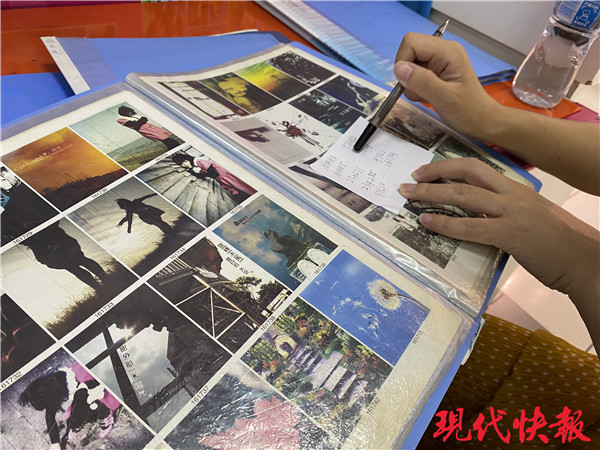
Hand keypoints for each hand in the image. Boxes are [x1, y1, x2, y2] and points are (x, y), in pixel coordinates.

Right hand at [394, 33, 499, 140]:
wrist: (481, 120)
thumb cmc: (469, 111)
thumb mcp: (445, 98)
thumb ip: (422, 82)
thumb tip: (399, 68)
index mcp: (447, 51)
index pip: (412, 42)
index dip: (403, 61)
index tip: (408, 83)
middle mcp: (442, 51)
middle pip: (409, 51)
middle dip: (407, 74)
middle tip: (420, 90)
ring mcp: (438, 60)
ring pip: (409, 64)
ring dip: (411, 83)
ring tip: (428, 95)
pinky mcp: (435, 71)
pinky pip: (414, 74)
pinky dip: (415, 87)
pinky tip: (428, 96)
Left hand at [398, 158, 599, 296]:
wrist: (586, 260)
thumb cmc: (559, 243)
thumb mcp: (531, 216)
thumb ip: (505, 211)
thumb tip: (478, 215)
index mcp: (517, 188)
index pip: (478, 167)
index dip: (449, 166)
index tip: (428, 171)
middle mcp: (513, 194)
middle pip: (467, 172)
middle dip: (435, 173)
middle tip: (411, 179)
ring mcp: (512, 212)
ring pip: (464, 194)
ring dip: (431, 194)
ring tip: (408, 197)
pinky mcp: (510, 234)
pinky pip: (470, 226)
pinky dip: (444, 223)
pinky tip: (427, 222)